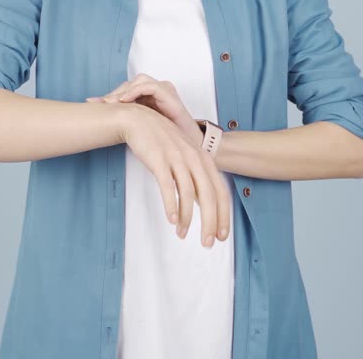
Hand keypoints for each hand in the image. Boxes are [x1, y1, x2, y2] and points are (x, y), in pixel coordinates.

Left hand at [85, 74, 202, 147]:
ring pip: (138, 81)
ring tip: (110, 103)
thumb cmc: (167, 139)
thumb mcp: (142, 128)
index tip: (92, 103)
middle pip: (129, 84)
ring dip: (123, 91)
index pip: (125, 90)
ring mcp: (163, 89)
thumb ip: (128, 121)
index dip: (109, 96)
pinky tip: (124, 101)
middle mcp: (155, 90)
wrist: (187, 145)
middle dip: (113, 93)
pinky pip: (149, 86)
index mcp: (148, 97)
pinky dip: (135, 91)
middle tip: (98, 103)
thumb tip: (102, 123)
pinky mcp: (169, 93)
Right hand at [114, 103, 230, 247]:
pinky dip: (171, 205)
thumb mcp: (184, 156)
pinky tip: (172, 219)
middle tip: (208, 243)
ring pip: (189, 194)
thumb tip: (201, 202)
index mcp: (203, 158)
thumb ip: (195, 177)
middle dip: (211, 222)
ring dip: (188, 218)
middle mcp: (194, 158)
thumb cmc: (161, 141)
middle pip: (209, 195)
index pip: (221, 191)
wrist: (138, 120)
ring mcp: (177, 158)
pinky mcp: (159, 160)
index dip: (223, 215)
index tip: (222, 235)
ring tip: (183, 235)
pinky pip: (168, 186)